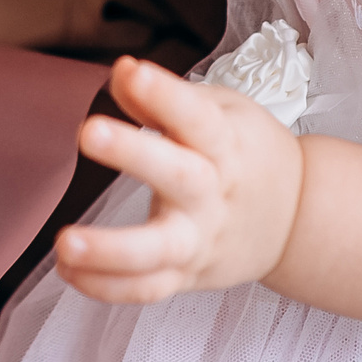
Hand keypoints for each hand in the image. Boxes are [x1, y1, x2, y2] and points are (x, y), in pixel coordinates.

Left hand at [55, 56, 303, 303]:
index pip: (197, 117)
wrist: (296, 217)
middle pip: (178, 177)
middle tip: (89, 132)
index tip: (134, 72)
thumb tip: (121, 72)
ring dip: (110, 251)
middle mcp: (212, 194)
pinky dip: (105, 287)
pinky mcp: (186, 275)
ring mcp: (199, 240)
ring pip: (158, 252)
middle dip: (134, 154)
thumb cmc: (247, 153)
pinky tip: (67, 270)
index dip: (165, 95)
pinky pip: (146, 289)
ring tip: (64, 242)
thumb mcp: (219, 111)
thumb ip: (164, 96)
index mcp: (225, 144)